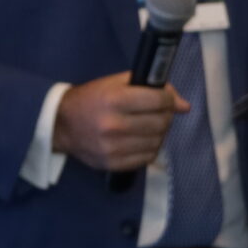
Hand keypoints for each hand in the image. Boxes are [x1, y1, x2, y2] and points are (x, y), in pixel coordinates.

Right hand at [51, 72, 186, 173]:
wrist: (62, 125)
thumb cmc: (92, 99)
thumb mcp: (115, 84)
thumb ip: (149, 87)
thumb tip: (184, 106)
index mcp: (113, 100)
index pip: (158, 100)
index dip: (168, 98)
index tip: (166, 99)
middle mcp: (114, 125)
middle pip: (160, 122)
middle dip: (165, 115)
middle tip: (158, 112)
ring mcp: (113, 148)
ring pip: (157, 141)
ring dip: (159, 132)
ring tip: (148, 125)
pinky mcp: (113, 164)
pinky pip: (147, 157)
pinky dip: (150, 147)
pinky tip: (140, 139)